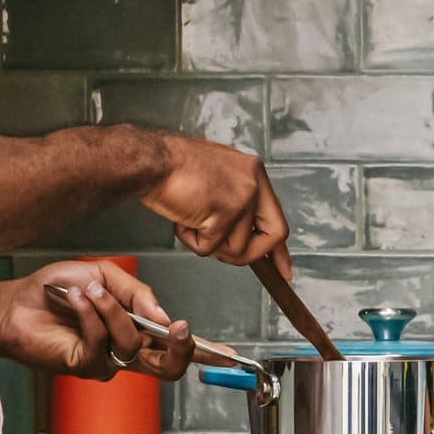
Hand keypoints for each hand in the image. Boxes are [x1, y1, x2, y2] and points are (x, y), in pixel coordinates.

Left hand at [0, 259, 193, 378]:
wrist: (16, 301)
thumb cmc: (57, 290)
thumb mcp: (107, 277)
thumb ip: (140, 295)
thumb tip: (165, 317)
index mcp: (136, 331)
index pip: (175, 348)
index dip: (203, 354)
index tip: (227, 356)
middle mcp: (124, 353)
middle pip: (167, 369)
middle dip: (180, 351)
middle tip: (179, 329)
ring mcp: (105, 362)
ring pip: (130, 344)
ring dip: (111, 310)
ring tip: (88, 289)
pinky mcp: (83, 365)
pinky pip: (100, 342)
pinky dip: (91, 314)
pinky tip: (75, 298)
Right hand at [139, 131, 289, 266]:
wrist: (149, 161)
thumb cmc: (173, 171)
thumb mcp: (217, 181)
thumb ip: (236, 204)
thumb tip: (244, 237)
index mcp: (254, 172)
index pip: (277, 218)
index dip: (280, 251)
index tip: (283, 271)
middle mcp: (254, 182)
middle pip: (273, 236)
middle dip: (248, 256)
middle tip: (221, 253)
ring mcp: (242, 196)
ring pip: (237, 248)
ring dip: (208, 244)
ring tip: (189, 220)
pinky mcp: (225, 211)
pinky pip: (211, 248)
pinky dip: (191, 241)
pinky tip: (181, 221)